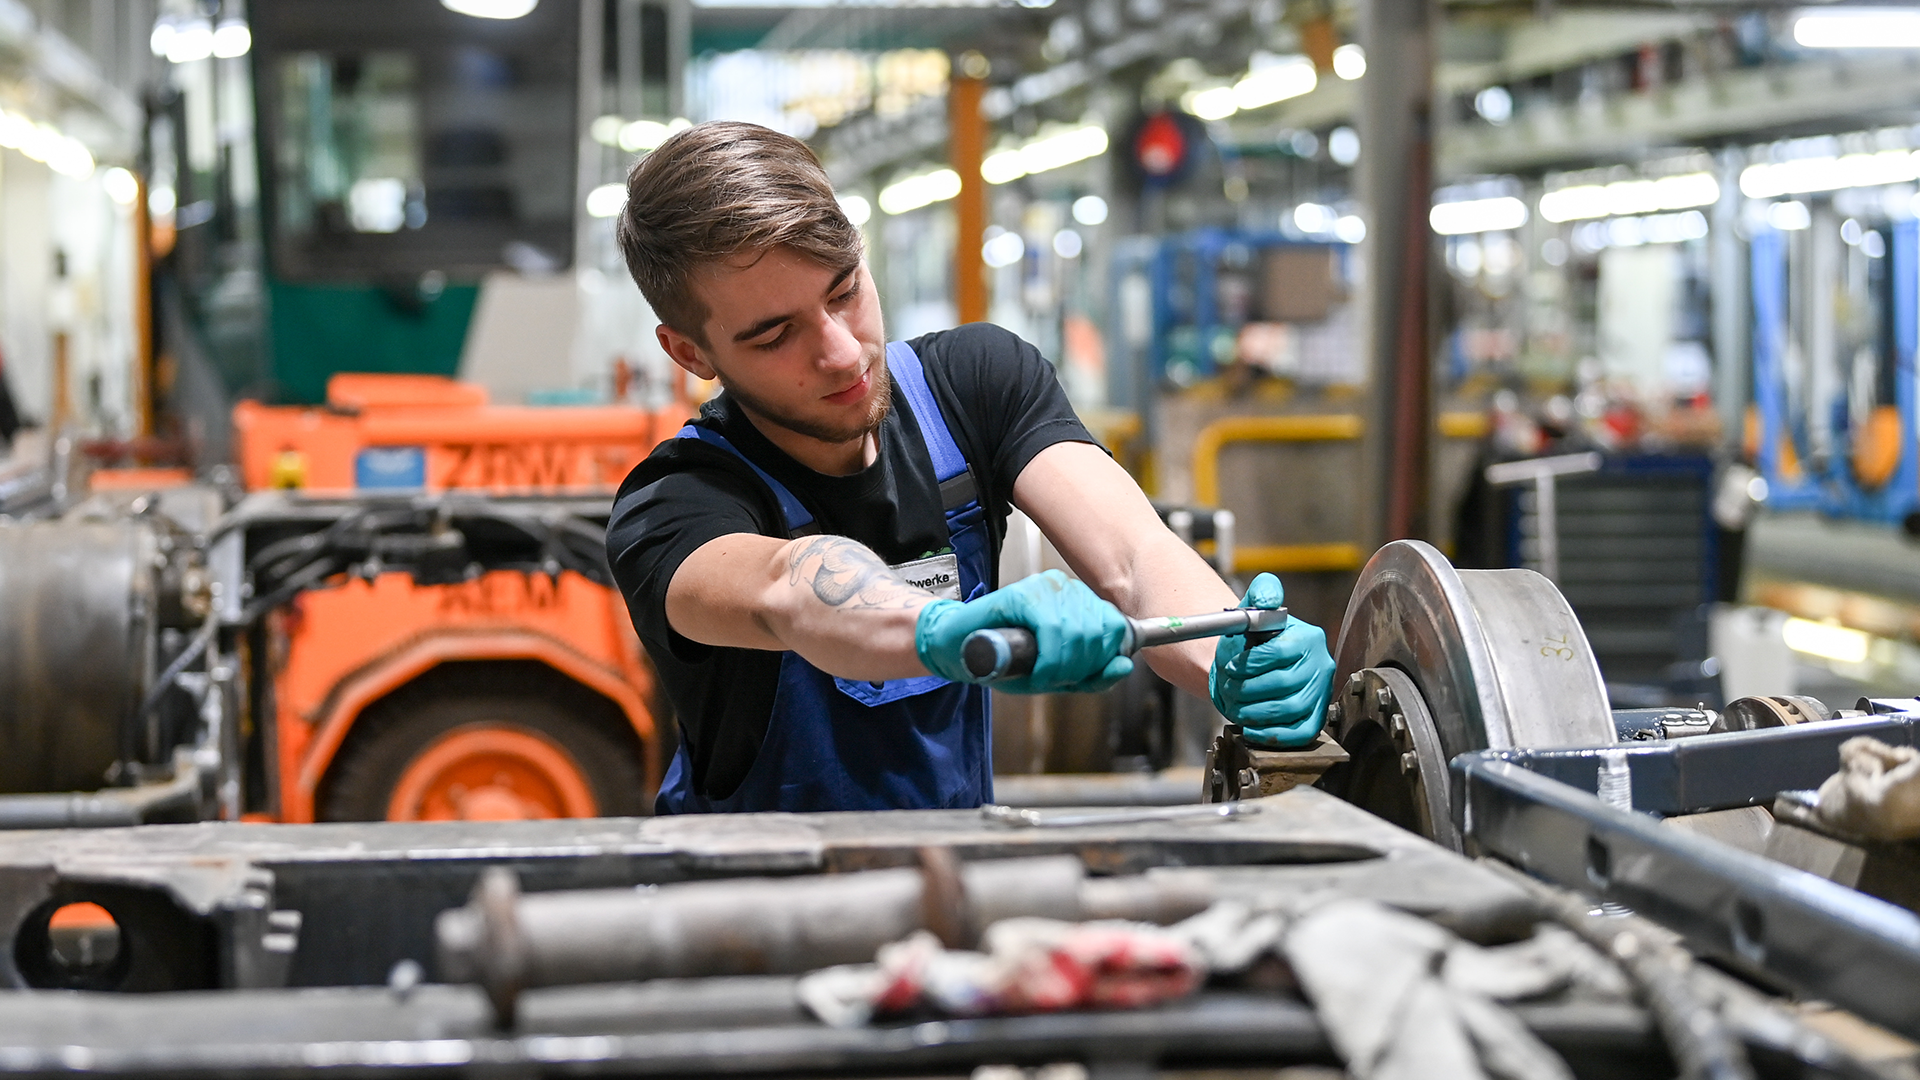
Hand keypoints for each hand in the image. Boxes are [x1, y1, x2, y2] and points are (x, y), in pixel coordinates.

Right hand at [916, 569, 1132, 692]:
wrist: (959, 650)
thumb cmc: (1006, 660)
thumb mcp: (1058, 676)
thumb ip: (1094, 675)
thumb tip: (1124, 666)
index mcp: (1078, 600)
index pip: (1116, 628)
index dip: (1103, 660)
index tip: (1080, 675)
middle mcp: (1064, 588)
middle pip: (1100, 633)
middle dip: (1082, 668)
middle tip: (1057, 680)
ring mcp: (1042, 588)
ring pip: (1078, 633)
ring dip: (1063, 668)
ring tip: (1043, 676)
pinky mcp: (1021, 594)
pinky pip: (1052, 631)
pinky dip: (1048, 662)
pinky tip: (1035, 672)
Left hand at [1209, 573, 1334, 747]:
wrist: (1257, 663)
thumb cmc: (1254, 637)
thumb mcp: (1255, 607)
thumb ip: (1262, 593)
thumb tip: (1266, 599)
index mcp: (1309, 638)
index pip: (1279, 653)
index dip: (1249, 663)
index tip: (1230, 666)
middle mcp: (1321, 665)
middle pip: (1283, 684)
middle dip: (1247, 688)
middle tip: (1229, 686)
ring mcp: (1321, 693)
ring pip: (1290, 710)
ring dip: (1254, 711)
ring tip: (1236, 704)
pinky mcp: (1315, 717)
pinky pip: (1300, 733)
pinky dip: (1273, 734)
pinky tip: (1251, 727)